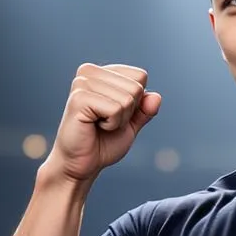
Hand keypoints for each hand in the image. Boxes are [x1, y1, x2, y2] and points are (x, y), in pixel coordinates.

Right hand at [42, 63, 161, 182]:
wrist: (83, 163)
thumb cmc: (104, 142)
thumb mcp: (131, 124)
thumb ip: (145, 109)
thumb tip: (156, 97)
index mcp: (102, 72)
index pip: (140, 76)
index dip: (136, 102)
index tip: (116, 113)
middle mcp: (89, 71)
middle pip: (136, 87)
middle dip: (128, 113)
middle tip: (107, 122)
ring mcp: (82, 83)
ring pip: (127, 99)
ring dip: (119, 120)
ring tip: (100, 125)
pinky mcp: (79, 98)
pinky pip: (115, 109)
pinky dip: (112, 125)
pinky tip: (94, 126)